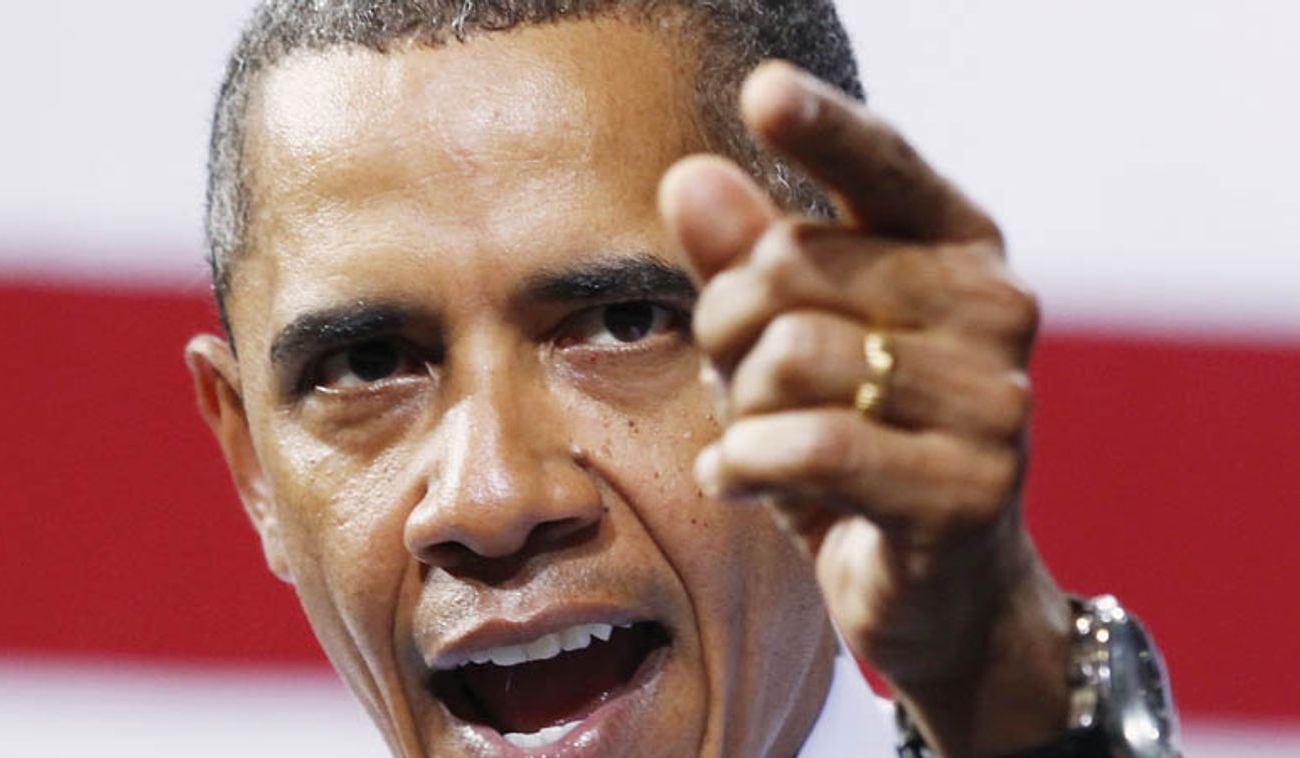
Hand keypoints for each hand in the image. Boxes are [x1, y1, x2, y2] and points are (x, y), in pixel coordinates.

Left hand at [660, 62, 1071, 755]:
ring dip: (742, 407)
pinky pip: (814, 446)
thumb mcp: (785, 348)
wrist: (940, 590)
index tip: (764, 92)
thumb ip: (743, 261)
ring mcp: (993, 401)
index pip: (882, 167)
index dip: (824, 127)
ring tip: (754, 439)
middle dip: (726, 324)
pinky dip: (750, 464)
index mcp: (958, 249)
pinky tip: (738, 478)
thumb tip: (689, 176)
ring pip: (795, 357)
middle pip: (792, 266)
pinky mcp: (969, 489)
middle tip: (734, 377)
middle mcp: (994, 308)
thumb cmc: (855, 445)